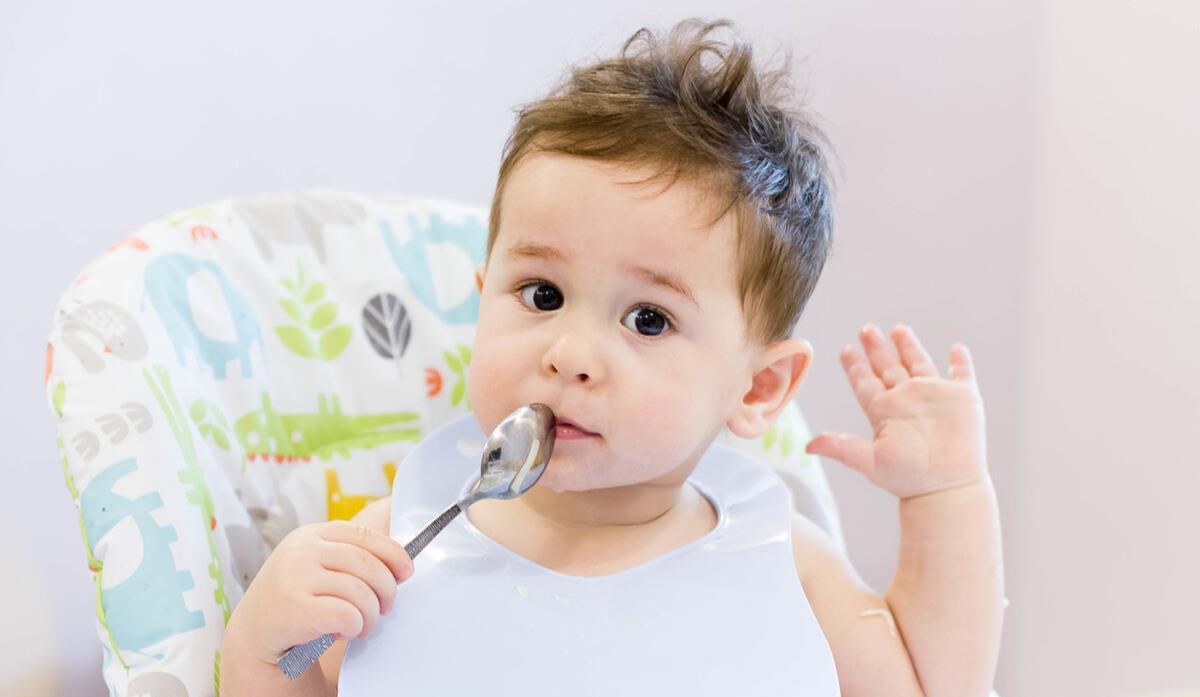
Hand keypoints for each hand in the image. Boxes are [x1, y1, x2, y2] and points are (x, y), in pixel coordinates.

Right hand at [225, 520, 413, 664]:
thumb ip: (351, 559)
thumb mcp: (318, 567)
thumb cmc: (298, 599)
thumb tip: (402, 566)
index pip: (365, 535)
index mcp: (312, 534)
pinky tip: (344, 632)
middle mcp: (302, 550)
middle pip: (368, 565)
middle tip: (384, 609)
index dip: (393, 553)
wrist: (255, 633)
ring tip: (363, 626)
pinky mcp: (294, 606)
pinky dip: (354, 626)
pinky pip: (347, 615)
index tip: (407, 572)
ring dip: (370, 615)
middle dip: (386, 591)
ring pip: (361, 592)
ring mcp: (296, 576)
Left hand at [805, 324, 987, 499]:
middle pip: (888, 367)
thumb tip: (808, 445)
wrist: (946, 488)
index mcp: (885, 410)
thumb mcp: (869, 461)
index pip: (866, 382)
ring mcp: (935, 397)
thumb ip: (841, 447)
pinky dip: (961, 362)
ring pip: (919, 364)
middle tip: (865, 329)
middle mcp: (907, 400)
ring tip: (898, 329)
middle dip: (877, 348)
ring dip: (910, 346)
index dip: (855, 367)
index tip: (845, 350)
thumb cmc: (908, 478)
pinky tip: (957, 349)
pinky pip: (962, 375)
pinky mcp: (963, 399)